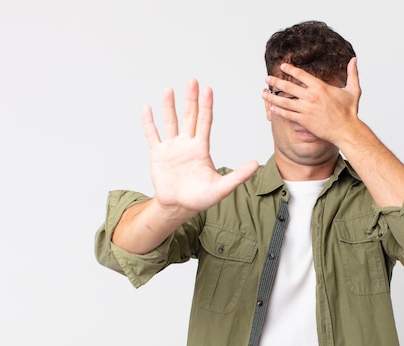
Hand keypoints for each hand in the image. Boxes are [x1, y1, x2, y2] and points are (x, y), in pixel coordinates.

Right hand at [142, 79, 258, 217]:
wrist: (179, 207)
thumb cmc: (201, 199)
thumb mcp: (222, 188)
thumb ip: (238, 175)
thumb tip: (256, 164)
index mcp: (201, 148)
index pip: (205, 122)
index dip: (206, 106)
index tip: (207, 89)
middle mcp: (187, 144)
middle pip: (189, 117)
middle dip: (190, 99)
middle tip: (192, 80)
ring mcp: (172, 148)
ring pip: (170, 122)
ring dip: (169, 106)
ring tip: (168, 89)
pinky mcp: (158, 155)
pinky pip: (153, 135)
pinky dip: (149, 123)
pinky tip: (147, 109)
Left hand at [263, 57, 362, 144]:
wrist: (346, 130)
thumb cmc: (350, 112)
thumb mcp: (354, 90)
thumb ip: (352, 73)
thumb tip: (354, 59)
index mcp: (321, 87)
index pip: (302, 75)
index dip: (291, 69)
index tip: (283, 66)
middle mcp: (311, 97)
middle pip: (288, 87)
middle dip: (276, 82)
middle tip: (267, 79)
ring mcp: (306, 109)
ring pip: (285, 101)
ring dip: (272, 97)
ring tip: (263, 93)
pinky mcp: (304, 121)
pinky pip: (288, 115)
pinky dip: (279, 111)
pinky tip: (271, 108)